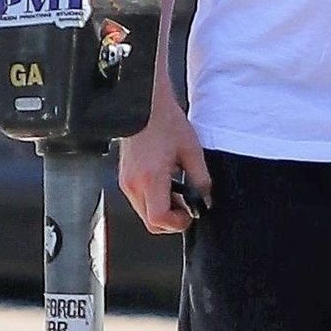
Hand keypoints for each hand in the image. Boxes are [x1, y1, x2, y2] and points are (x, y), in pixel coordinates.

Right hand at [118, 83, 211, 232]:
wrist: (144, 106)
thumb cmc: (165, 122)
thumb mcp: (192, 151)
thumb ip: (201, 179)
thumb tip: (206, 199)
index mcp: (151, 178)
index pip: (159, 219)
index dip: (177, 223)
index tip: (190, 214)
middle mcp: (134, 184)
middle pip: (150, 222)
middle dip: (171, 220)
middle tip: (186, 206)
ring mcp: (126, 181)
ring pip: (144, 213)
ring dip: (162, 210)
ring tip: (177, 190)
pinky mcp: (124, 177)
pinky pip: (139, 200)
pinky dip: (153, 200)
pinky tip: (166, 183)